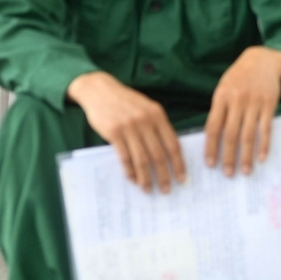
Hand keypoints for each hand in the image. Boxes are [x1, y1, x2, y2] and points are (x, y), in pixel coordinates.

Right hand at [67, 72, 185, 192]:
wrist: (98, 89)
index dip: (179, 164)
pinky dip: (129, 171)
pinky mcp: (114, 132)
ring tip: (148, 189)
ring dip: (146, 178)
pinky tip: (132, 178)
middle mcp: (145, 120)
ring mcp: (129, 126)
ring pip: (142, 159)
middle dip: (164, 176)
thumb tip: (168, 153)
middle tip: (166, 190)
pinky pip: (124, 157)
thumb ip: (157, 126)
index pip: (172, 144)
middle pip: (158, 155)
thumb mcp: (145, 107)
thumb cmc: (124, 100)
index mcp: (157, 114)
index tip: (182, 179)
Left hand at [204, 46, 280, 176]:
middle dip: (228, 156)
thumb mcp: (224, 87)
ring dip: (246, 155)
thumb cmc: (239, 76)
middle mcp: (237, 101)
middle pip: (230, 134)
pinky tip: (262, 158)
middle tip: (227, 174)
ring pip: (248, 135)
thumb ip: (219, 109)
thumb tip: (212, 136)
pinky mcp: (269, 105)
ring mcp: (254, 103)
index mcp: (221, 97)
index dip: (211, 146)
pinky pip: (266, 129)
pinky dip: (264, 145)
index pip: (213, 126)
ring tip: (244, 171)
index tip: (209, 163)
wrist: (263, 60)